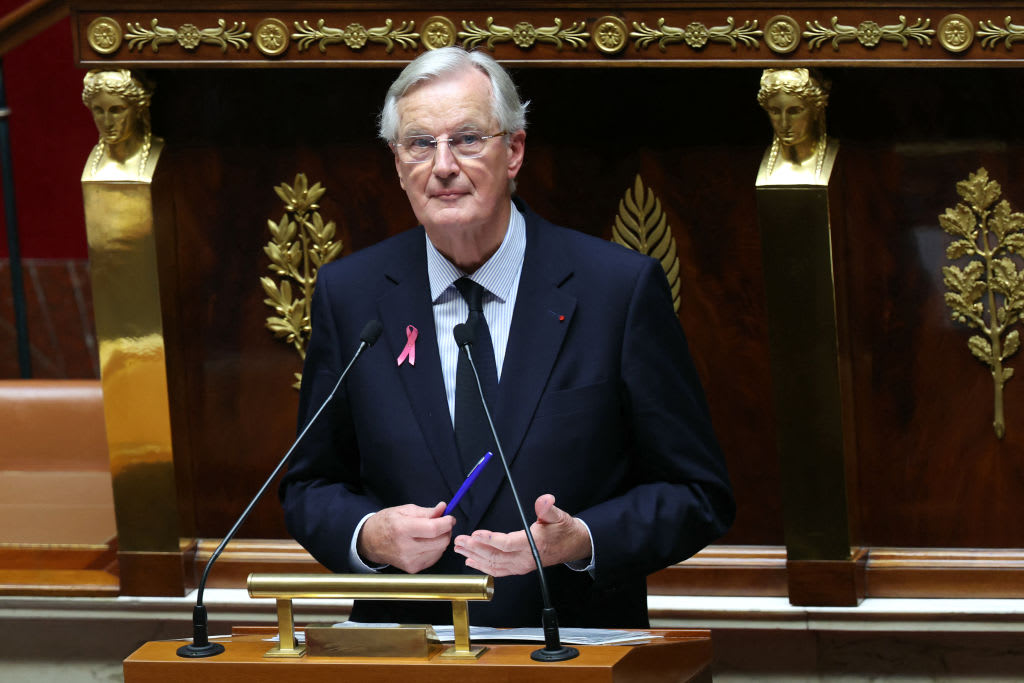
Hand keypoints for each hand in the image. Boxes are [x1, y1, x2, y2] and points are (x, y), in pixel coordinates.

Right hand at [358, 502, 454, 573]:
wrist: (371, 542)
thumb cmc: (387, 523)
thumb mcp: (404, 510)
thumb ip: (427, 511)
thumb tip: (443, 508)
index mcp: (402, 529)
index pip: (433, 529)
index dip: (446, 522)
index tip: (450, 517)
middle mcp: (406, 547)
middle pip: (440, 541)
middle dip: (446, 530)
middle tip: (443, 523)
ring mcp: (409, 560)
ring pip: (440, 550)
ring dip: (441, 540)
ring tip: (431, 533)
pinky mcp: (412, 568)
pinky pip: (434, 557)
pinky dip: (435, 549)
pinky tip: (426, 543)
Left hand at [452, 494, 590, 576]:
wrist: (573, 546)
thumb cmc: (564, 531)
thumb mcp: (558, 516)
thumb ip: (548, 509)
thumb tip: (545, 500)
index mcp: (533, 545)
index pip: (507, 544)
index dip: (490, 540)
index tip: (476, 534)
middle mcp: (525, 558)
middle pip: (495, 556)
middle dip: (475, 549)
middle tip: (459, 540)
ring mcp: (521, 565)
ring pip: (494, 565)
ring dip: (475, 557)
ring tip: (460, 548)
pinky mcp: (519, 568)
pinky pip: (498, 570)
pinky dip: (483, 567)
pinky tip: (471, 561)